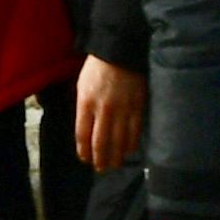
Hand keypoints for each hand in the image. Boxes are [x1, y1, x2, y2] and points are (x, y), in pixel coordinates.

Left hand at [71, 55, 143, 172]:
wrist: (120, 50)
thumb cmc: (97, 68)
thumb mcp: (82, 87)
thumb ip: (84, 110)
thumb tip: (86, 132)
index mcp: (86, 103)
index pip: (83, 135)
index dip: (84, 151)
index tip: (85, 159)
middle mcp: (103, 109)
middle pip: (101, 143)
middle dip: (100, 159)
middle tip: (101, 169)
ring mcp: (122, 109)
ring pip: (119, 141)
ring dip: (116, 156)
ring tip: (114, 164)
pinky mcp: (138, 106)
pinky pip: (135, 131)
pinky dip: (131, 144)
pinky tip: (128, 151)